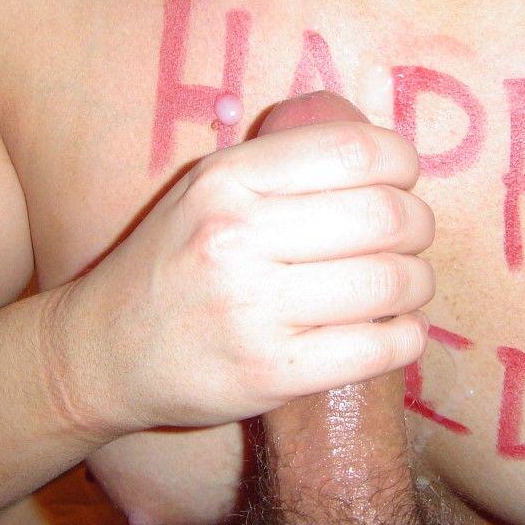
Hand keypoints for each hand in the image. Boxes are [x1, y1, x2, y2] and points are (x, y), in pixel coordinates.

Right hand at [46, 91, 433, 437]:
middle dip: (421, 225)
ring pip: (391, 283)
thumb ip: (281, 166)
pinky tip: (397, 330)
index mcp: (227, 179)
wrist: (103, 350)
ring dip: (418, 283)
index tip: (404, 179)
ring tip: (407, 285)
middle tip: (414, 237)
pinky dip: (406, 338)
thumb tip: (381, 155)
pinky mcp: (270, 373)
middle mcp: (238, 237)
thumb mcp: (205, 189)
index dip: (403, 162)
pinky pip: (377, 348)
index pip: (355, 150)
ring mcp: (253, 310)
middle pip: (386, 215)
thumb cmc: (171, 261)